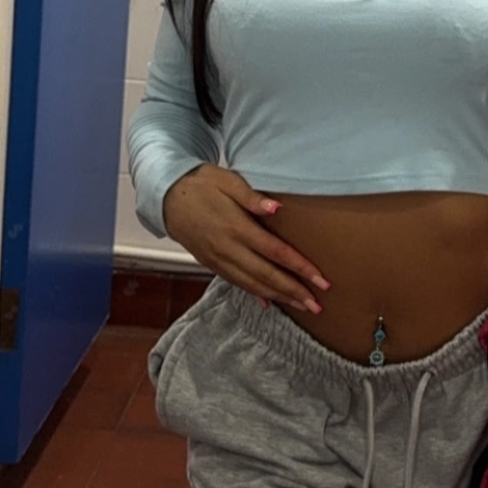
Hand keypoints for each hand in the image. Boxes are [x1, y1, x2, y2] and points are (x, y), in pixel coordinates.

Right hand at [161, 166, 330, 316]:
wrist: (166, 197)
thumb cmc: (201, 184)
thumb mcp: (227, 181)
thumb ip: (252, 197)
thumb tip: (277, 208)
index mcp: (236, 227)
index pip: (276, 252)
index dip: (300, 267)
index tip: (321, 279)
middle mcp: (228, 249)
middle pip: (267, 275)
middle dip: (294, 291)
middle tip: (317, 305)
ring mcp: (218, 259)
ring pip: (253, 284)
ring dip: (279, 297)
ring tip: (302, 306)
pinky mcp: (211, 264)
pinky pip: (237, 283)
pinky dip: (255, 294)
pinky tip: (269, 302)